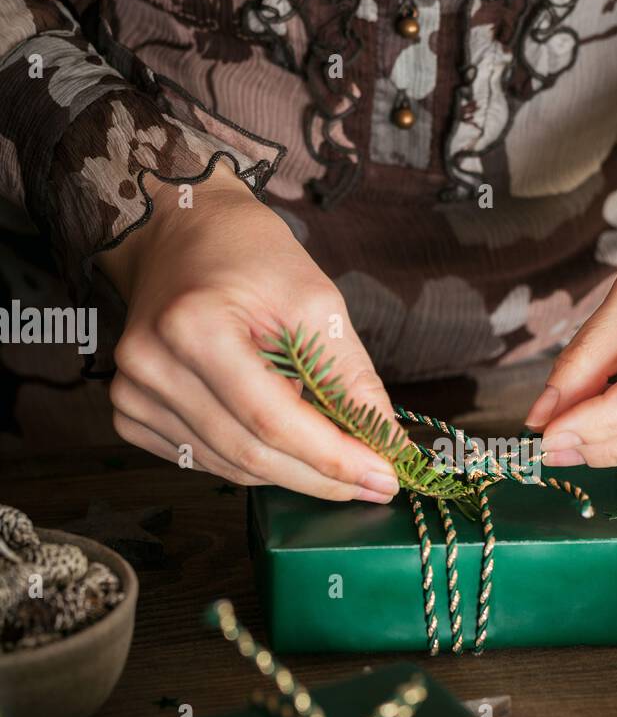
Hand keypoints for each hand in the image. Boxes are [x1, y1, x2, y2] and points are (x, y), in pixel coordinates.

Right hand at [97, 164, 399, 500]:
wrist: (181, 233)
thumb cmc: (248, 256)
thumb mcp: (315, 301)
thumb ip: (350, 377)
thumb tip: (386, 443)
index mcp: (194, 329)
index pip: (272, 421)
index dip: (333, 458)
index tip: (384, 478)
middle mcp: (151, 366)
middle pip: (250, 455)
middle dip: (321, 477)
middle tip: (374, 483)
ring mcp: (132, 393)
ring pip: (231, 467)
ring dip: (291, 471)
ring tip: (334, 455)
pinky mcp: (129, 411)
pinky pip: (205, 460)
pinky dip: (252, 461)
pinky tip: (279, 439)